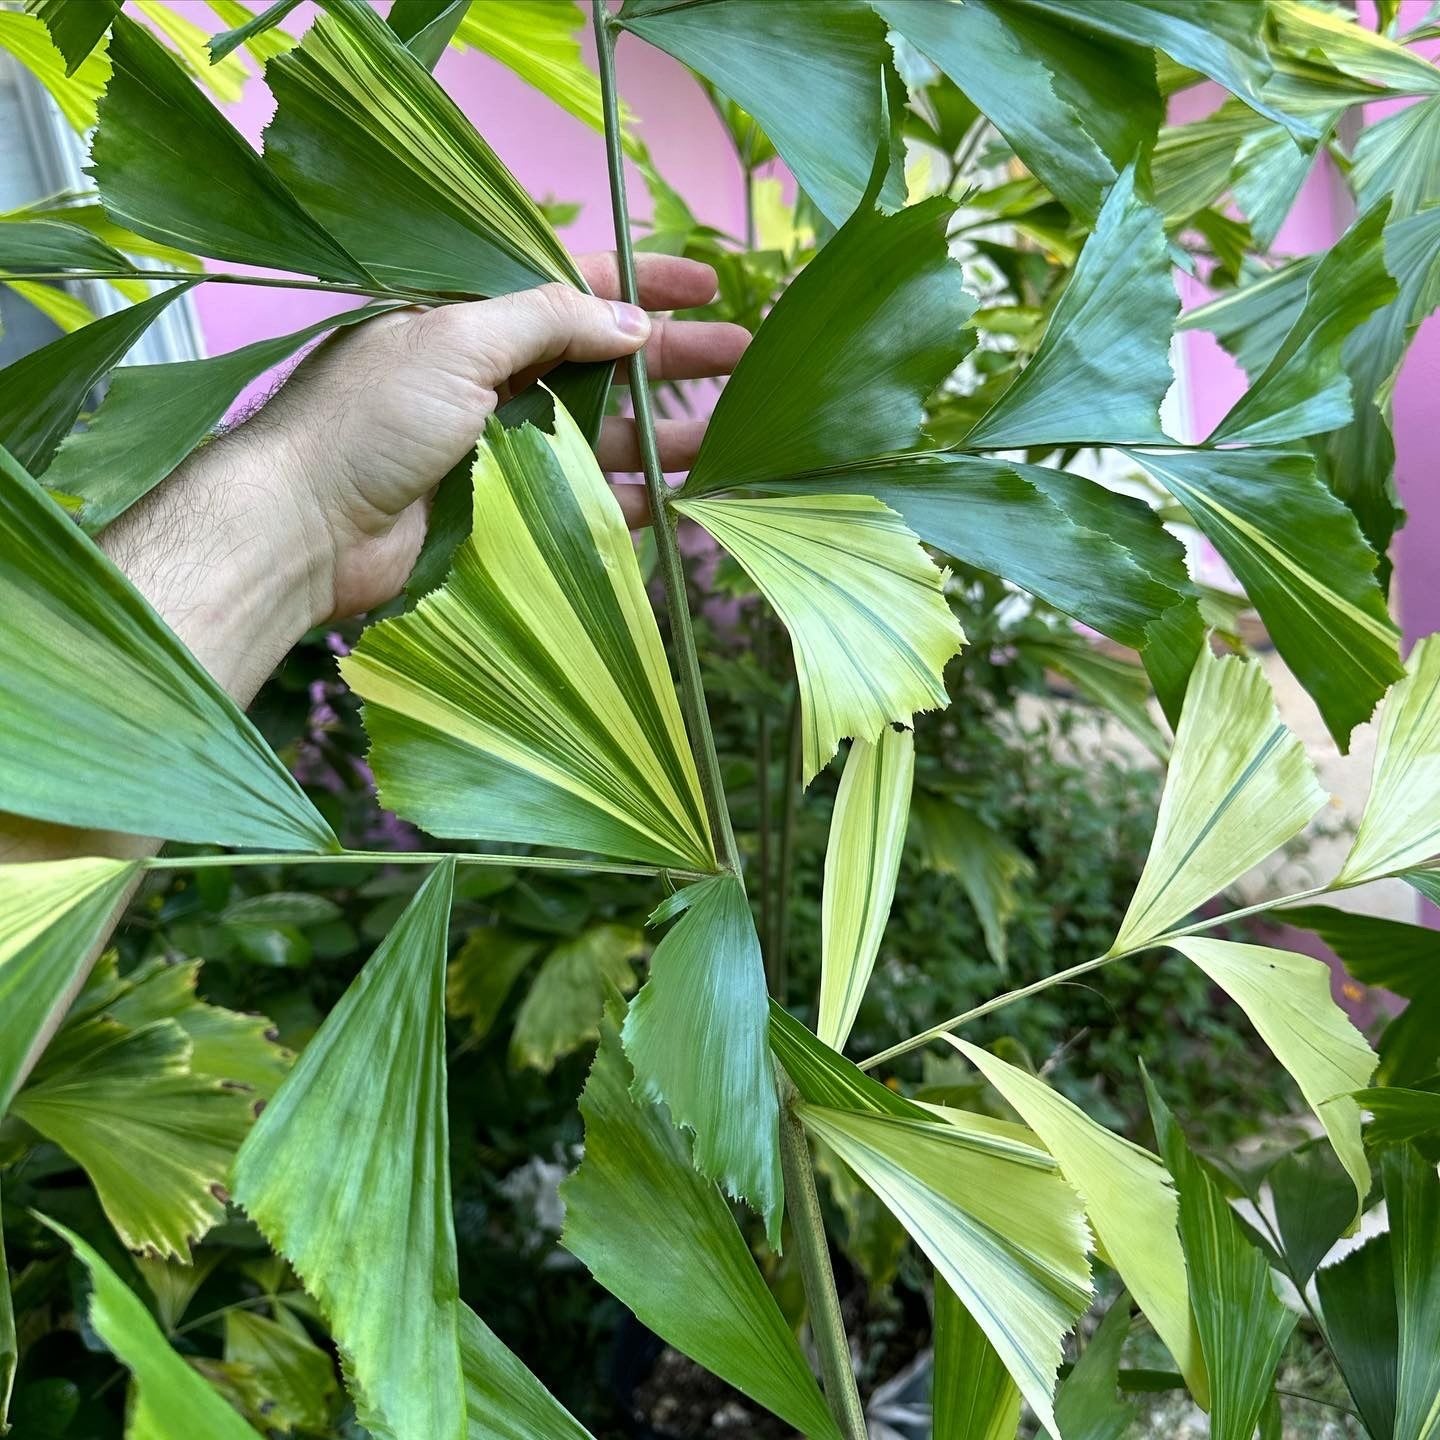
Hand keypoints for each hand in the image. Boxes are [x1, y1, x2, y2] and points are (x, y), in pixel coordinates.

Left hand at [239, 252, 746, 620]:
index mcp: (475, 320)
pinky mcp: (507, 508)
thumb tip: (632, 322)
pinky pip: (586, 498)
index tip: (707, 285)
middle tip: (745, 358)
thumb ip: (549, 321)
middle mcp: (494, 376)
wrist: (307, 527)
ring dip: (664, 433)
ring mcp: (504, 445)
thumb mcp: (455, 340)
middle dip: (673, 358)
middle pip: (603, 361)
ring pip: (603, 433)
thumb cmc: (371, 418)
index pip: (573, 287)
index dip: (642, 283)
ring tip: (728, 437)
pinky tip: (680, 499)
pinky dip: (631, 499)